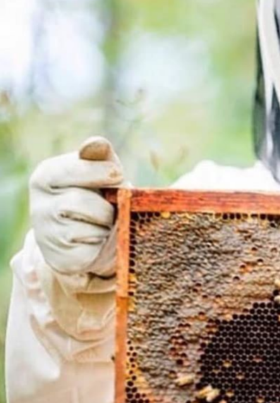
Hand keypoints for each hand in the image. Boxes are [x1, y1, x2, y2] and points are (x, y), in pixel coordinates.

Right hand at [29, 137, 123, 276]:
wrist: (88, 237)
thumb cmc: (97, 195)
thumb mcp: (101, 172)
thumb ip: (100, 156)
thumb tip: (96, 144)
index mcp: (46, 176)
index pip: (80, 169)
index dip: (106, 173)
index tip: (116, 175)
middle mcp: (39, 204)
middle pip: (86, 201)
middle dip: (108, 205)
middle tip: (109, 207)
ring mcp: (46, 233)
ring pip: (92, 226)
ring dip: (108, 225)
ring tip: (103, 223)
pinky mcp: (60, 258)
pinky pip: (93, 249)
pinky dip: (104, 245)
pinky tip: (97, 241)